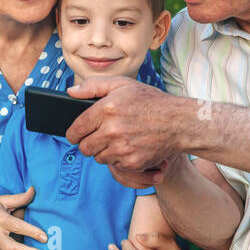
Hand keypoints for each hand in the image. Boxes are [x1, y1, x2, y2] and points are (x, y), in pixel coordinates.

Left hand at [64, 77, 182, 184]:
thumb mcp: (123, 84)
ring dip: (104, 151)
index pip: (76, 129)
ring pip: (99, 158)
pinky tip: (129, 147)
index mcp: (106, 109)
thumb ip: (94, 86)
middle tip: (98, 137)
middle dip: (88, 143)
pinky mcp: (132, 163)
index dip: (73, 133)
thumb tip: (71, 92)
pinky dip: (119, 159)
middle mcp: (112, 130)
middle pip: (84, 148)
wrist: (179, 122)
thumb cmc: (150, 101)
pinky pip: (115, 165)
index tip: (76, 134)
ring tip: (117, 139)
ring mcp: (122, 148)